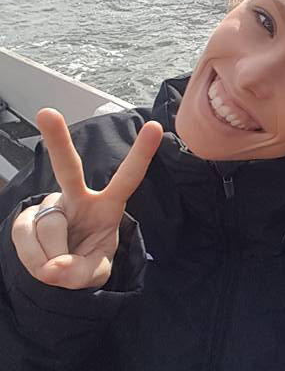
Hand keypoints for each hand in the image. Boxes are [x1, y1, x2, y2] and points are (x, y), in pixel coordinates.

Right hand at [11, 108, 162, 289]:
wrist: (59, 272)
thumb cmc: (87, 262)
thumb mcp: (94, 273)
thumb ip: (80, 274)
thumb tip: (54, 269)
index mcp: (108, 205)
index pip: (129, 177)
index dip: (142, 153)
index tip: (156, 126)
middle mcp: (78, 197)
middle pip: (68, 167)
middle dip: (57, 140)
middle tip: (47, 113)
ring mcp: (51, 205)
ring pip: (48, 228)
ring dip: (50, 257)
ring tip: (59, 263)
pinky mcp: (26, 217)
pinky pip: (26, 238)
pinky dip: (34, 259)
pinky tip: (43, 260)